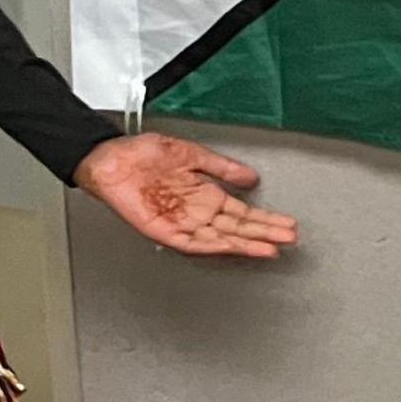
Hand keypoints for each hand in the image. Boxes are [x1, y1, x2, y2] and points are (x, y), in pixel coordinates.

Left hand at [76, 133, 301, 257]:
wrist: (111, 158)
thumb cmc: (142, 153)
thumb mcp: (192, 154)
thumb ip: (222, 167)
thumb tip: (250, 176)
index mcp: (204, 193)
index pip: (242, 211)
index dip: (265, 219)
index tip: (286, 224)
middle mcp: (196, 211)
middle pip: (237, 227)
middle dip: (264, 233)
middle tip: (290, 239)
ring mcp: (181, 222)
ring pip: (220, 238)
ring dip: (245, 243)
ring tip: (269, 247)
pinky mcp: (163, 230)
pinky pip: (191, 242)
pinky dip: (212, 245)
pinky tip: (230, 246)